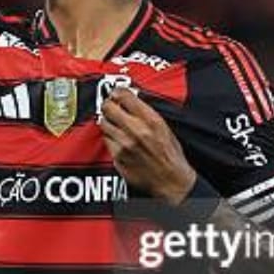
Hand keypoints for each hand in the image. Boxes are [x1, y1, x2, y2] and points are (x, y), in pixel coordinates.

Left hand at [99, 88, 196, 204]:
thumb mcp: (165, 128)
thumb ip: (147, 113)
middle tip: (111, 106)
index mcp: (150, 120)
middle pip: (108, 107)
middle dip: (109, 105)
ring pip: (103, 123)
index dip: (118, 92)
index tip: (117, 93)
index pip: (124, 95)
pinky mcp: (117, 157)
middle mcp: (135, 131)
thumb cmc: (171, 156)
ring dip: (108, 122)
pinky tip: (119, 140)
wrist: (171, 180)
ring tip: (116, 124)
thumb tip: (132, 102)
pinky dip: (110, 138)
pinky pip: (106, 141)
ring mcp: (124, 144)